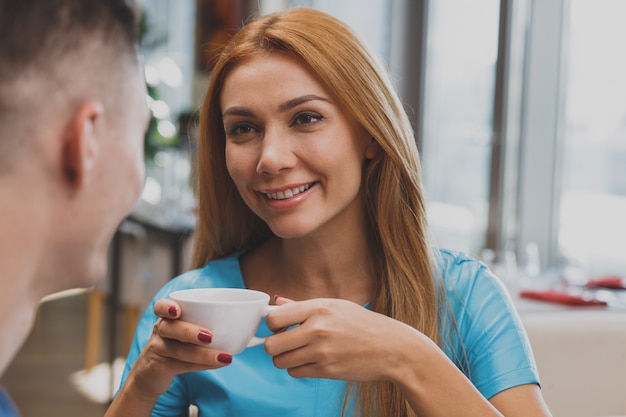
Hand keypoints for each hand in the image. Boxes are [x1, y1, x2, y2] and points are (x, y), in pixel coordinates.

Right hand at [125, 298, 232, 396]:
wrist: (151, 373)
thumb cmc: (177, 345)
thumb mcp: (185, 331)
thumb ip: (208, 322)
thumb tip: (250, 319)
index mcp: (167, 318)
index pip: (160, 307)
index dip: (166, 307)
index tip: (177, 310)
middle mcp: (160, 331)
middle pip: (170, 328)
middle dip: (189, 331)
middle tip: (210, 336)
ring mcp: (159, 350)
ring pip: (178, 351)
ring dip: (202, 354)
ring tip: (224, 357)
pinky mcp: (160, 368)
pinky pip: (181, 366)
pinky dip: (201, 366)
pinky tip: (218, 365)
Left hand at [264, 296, 427, 382]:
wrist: (391, 347)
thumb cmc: (363, 324)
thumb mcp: (335, 306)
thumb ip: (303, 306)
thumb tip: (277, 303)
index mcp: (319, 308)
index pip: (274, 318)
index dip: (271, 324)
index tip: (279, 326)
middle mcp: (318, 329)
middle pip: (271, 344)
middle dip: (273, 345)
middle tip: (285, 341)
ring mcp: (322, 352)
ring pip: (280, 361)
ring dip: (285, 358)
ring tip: (300, 351)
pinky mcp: (327, 371)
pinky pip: (296, 372)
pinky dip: (299, 368)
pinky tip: (311, 360)